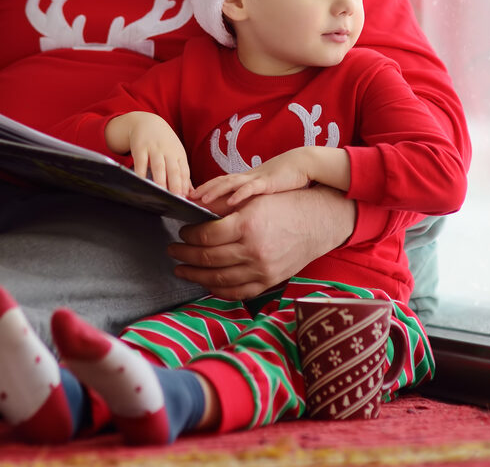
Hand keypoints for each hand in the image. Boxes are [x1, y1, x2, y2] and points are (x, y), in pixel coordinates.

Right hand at [105, 112, 191, 196]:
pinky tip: (141, 183)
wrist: (148, 122)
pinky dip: (141, 173)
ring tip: (161, 193)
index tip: (185, 199)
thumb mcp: (175, 154)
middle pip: (173, 169)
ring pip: (158, 166)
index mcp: (179, 154)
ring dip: (160, 180)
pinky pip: (140, 162)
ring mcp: (154, 149)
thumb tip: (190, 193)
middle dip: (176, 184)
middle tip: (177, 198)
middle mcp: (168, 152)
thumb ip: (182, 174)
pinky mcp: (140, 148)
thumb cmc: (164, 143)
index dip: (185, 185)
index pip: (184, 172)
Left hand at [168, 185, 355, 299]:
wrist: (317, 222)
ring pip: (219, 279)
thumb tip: (192, 210)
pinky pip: (238, 292)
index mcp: (248, 225)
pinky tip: (205, 283)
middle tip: (172, 250)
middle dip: (185, 255)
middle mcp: (254, 251)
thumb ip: (222, 207)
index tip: (182, 231)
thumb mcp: (253, 197)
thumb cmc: (284, 205)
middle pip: (208, 258)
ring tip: (180, 269)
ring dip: (195, 275)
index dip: (189, 235)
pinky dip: (217, 290)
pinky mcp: (269, 281)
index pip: (206, 236)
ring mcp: (262, 270)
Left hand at [190, 150, 312, 210]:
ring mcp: (255, 179)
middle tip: (184, 200)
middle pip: (218, 183)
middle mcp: (245, 179)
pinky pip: (252, 187)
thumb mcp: (260, 192)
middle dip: (201, 192)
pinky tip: (231, 201)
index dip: (201, 191)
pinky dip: (240, 193)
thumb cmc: (283, 180)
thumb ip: (244, 200)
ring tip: (200, 200)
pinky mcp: (269, 182)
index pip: (217, 185)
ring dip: (214, 191)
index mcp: (242, 182)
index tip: (186, 200)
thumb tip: (228, 213)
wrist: (303, 165)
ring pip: (230, 183)